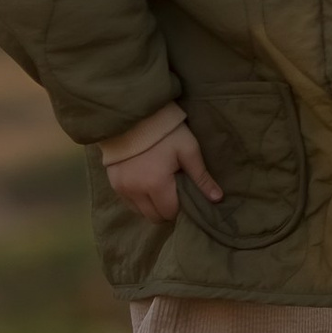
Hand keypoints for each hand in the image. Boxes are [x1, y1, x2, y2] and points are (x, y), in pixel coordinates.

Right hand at [105, 123, 223, 224]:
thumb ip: (201, 177)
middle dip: (166, 210)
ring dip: (151, 206)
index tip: (184, 196)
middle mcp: (136, 191)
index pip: (170, 213)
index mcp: (156, 184)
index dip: (180, 208)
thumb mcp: (188, 149)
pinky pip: (128, 203)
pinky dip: (138, 200)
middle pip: (154, 217)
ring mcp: (122, 189)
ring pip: (140, 212)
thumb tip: (218, 199)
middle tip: (174, 193)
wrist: (136, 115)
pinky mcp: (113, 184)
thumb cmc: (166, 133)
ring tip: (159, 188)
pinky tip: (146, 185)